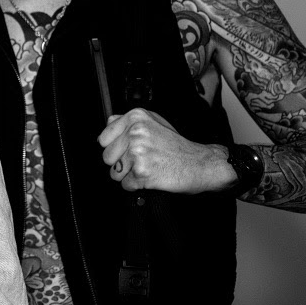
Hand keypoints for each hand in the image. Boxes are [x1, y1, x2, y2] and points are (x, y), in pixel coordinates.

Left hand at [97, 108, 236, 193]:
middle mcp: (135, 133)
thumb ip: (129, 122)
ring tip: (147, 169)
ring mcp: (138, 153)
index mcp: (136, 118)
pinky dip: (136, 186)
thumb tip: (108, 123)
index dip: (113, 148)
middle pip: (107, 157)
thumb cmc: (179, 146)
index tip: (125, 151)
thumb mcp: (155, 122)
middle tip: (140, 162)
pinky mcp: (142, 172)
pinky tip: (151, 177)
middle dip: (120, 163)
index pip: (103, 138)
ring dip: (128, 176)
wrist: (202, 164)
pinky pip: (125, 185)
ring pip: (114, 173)